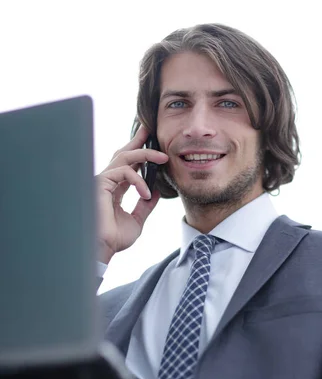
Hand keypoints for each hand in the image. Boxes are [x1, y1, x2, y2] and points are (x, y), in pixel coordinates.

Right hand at [96, 125, 168, 262]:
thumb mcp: (137, 219)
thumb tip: (156, 192)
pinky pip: (123, 172)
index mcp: (114, 189)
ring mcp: (102, 181)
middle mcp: (107, 182)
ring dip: (146, 155)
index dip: (139, 153)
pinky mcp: (101, 183)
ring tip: (163, 158)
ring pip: (125, 157)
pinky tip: (146, 193)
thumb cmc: (114, 237)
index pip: (128, 165)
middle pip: (123, 154)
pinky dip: (138, 180)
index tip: (152, 143)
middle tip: (151, 129)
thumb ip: (145, 205)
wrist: (103, 248)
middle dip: (138, 140)